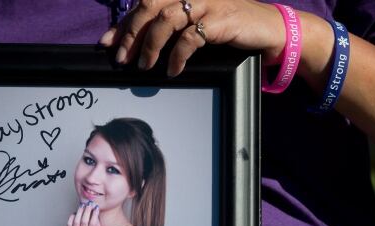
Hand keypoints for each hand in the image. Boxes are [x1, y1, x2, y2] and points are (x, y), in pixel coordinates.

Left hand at [63, 202, 100, 225]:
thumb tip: (97, 217)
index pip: (93, 224)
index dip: (95, 215)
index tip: (96, 208)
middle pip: (85, 222)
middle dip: (87, 211)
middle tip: (89, 204)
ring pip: (77, 222)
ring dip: (80, 212)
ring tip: (82, 206)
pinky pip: (69, 224)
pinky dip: (72, 217)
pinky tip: (75, 213)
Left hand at [99, 0, 287, 75]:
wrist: (267, 28)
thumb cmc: (227, 25)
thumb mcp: (192, 23)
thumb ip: (165, 28)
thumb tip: (131, 44)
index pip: (144, 3)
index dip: (123, 24)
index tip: (107, 43)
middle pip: (149, 6)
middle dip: (131, 34)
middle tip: (123, 58)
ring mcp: (207, 2)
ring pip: (166, 19)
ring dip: (150, 46)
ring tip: (145, 66)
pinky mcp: (220, 19)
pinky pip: (190, 38)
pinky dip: (177, 56)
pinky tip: (172, 70)